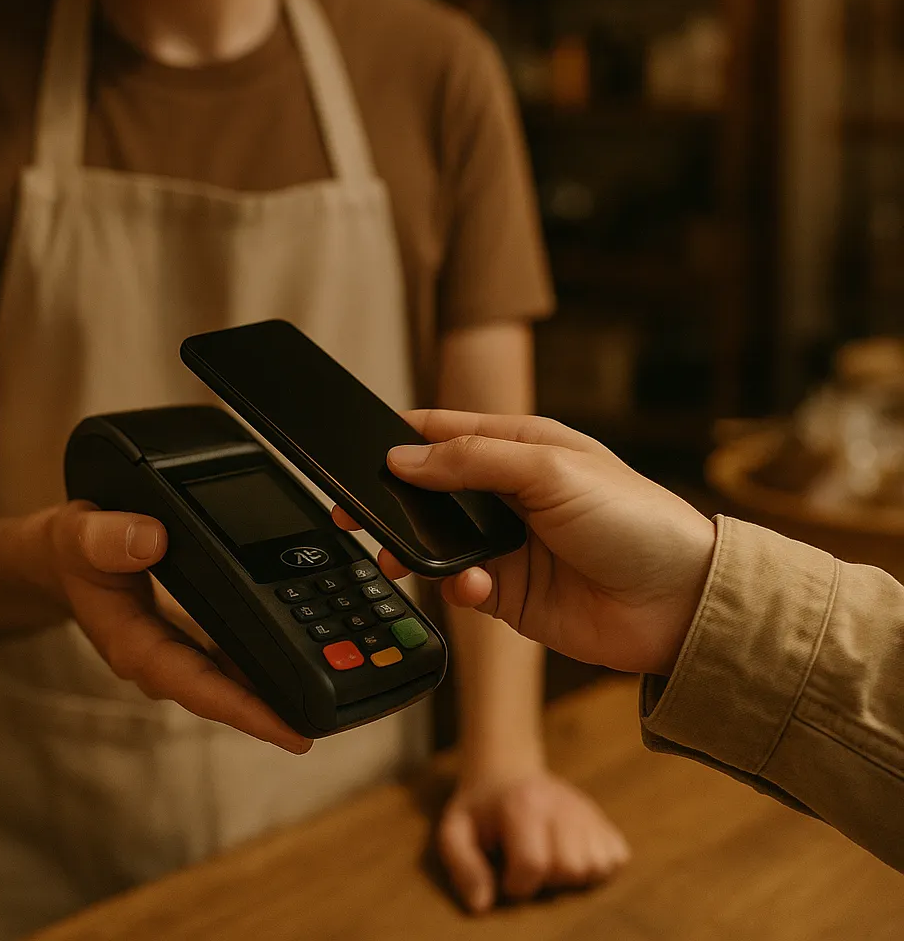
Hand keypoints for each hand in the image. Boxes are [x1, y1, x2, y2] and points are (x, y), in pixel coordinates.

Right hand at [46, 501, 311, 753]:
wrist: (65, 558)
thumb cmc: (73, 551)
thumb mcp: (79, 536)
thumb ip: (107, 539)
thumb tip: (153, 539)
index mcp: (134, 646)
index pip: (194, 686)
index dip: (242, 709)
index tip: (288, 730)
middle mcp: (161, 658)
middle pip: (225, 694)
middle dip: (275, 710)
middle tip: (329, 719)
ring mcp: (179, 651)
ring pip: (233, 678)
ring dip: (277, 687)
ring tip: (331, 694)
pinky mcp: (192, 637)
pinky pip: (234, 653)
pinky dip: (266, 653)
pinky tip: (302, 651)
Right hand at [334, 410, 715, 676]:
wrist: (679, 603)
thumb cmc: (635, 520)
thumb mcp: (551, 470)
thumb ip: (473, 461)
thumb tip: (405, 458)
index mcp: (523, 448)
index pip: (449, 432)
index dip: (405, 437)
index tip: (360, 445)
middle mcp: (512, 494)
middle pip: (434, 489)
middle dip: (396, 499)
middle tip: (356, 510)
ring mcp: (510, 544)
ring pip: (439, 541)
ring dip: (416, 548)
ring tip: (398, 555)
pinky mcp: (511, 592)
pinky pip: (462, 585)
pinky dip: (456, 586)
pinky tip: (472, 585)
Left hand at [439, 766, 629, 912]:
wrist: (506, 773)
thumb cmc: (479, 811)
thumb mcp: (455, 831)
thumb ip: (463, 866)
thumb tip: (482, 905)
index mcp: (523, 805)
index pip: (533, 864)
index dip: (517, 883)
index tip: (506, 874)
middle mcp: (561, 804)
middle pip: (570, 867)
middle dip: (547, 879)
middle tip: (531, 864)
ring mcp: (586, 810)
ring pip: (596, 866)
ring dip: (573, 874)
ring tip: (551, 859)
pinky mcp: (603, 819)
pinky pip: (618, 858)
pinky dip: (598, 865)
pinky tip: (572, 854)